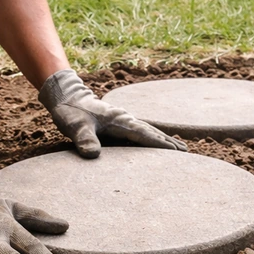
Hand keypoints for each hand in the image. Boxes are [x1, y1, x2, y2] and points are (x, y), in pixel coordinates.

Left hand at [39, 69, 186, 157]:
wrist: (66, 98)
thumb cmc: (71, 112)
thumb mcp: (75, 127)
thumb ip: (84, 140)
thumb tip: (93, 155)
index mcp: (120, 121)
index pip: (144, 134)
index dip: (160, 143)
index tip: (176, 152)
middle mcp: (125, 120)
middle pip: (152, 132)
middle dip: (168, 142)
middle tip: (187, 152)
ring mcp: (122, 122)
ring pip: (147, 132)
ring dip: (162, 140)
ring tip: (178, 149)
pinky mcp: (117, 125)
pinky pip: (137, 134)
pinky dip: (149, 139)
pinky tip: (153, 145)